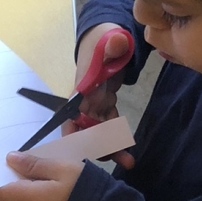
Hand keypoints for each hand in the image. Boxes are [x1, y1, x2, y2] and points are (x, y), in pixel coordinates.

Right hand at [66, 22, 134, 167]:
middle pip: (85, 129)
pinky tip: (127, 150)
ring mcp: (94, 103)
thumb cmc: (105, 39)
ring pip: (98, 132)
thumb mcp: (111, 38)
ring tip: (127, 162)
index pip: (73, 115)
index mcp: (82, 87)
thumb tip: (117, 42)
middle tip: (113, 160)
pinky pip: (109, 126)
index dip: (76, 134)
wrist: (109, 38)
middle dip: (97, 147)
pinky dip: (117, 138)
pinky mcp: (104, 106)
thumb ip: (114, 43)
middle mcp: (84, 99)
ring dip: (110, 148)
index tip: (83, 152)